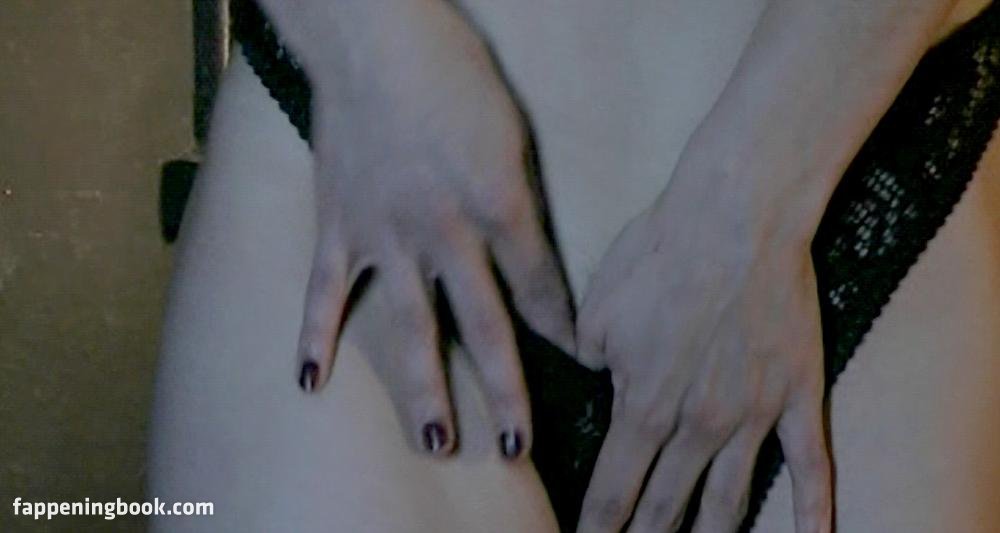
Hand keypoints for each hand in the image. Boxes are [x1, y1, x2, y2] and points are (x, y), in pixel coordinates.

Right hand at [285, 0, 573, 458]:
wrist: (373, 38)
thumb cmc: (452, 75)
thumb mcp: (509, 133)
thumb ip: (517, 199)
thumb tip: (527, 250)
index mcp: (498, 204)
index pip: (539, 287)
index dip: (561, 330)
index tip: (575, 361)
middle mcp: (445, 231)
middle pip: (484, 326)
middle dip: (504, 389)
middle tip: (515, 446)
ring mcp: (386, 234)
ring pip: (407, 325)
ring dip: (422, 387)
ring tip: (435, 440)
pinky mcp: (338, 225)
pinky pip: (324, 291)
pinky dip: (313, 337)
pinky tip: (308, 382)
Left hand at [574, 194, 831, 531]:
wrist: (737, 217)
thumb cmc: (659, 254)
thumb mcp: (597, 309)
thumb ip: (591, 357)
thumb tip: (599, 375)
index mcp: (643, 407)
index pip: (613, 490)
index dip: (598, 527)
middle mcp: (697, 426)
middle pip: (667, 508)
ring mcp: (753, 416)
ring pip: (729, 501)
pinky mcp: (798, 395)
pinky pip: (812, 464)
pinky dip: (813, 510)